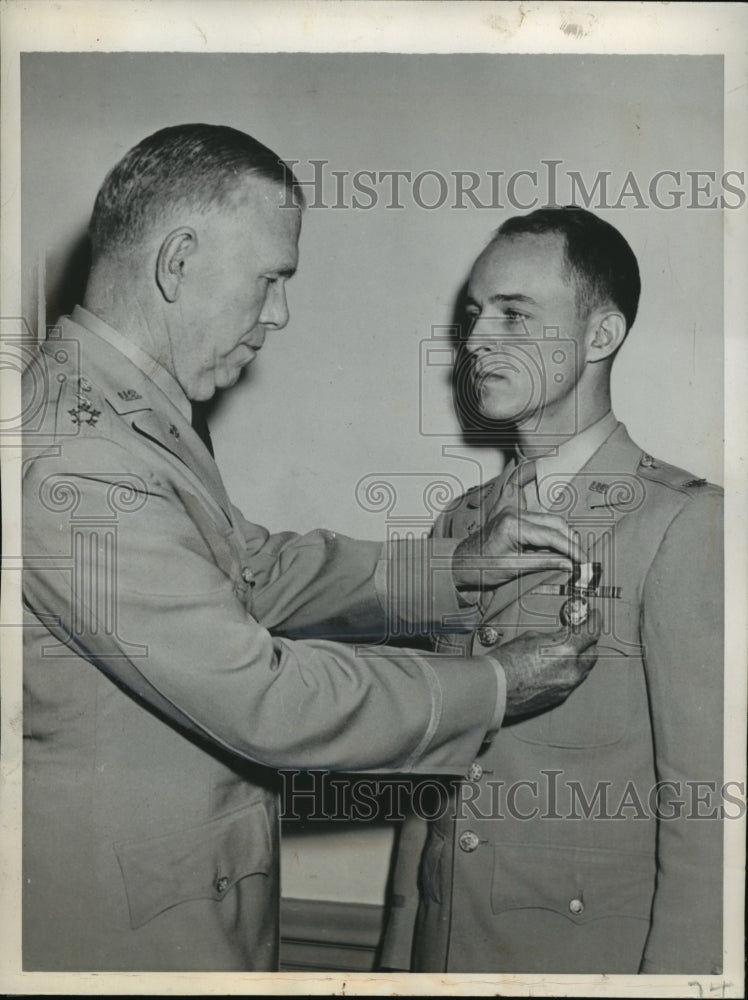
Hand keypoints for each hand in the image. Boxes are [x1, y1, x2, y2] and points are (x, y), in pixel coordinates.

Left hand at [452, 508, 582, 591]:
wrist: (459, 562)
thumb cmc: (480, 566)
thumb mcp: (514, 568)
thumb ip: (544, 563)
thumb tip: (570, 564)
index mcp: (512, 525)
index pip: (552, 535)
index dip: (572, 550)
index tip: (583, 562)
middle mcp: (514, 513)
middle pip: (556, 523)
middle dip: (571, 542)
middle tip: (581, 561)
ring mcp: (514, 511)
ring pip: (552, 521)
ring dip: (564, 538)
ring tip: (570, 558)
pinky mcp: (515, 515)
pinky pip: (542, 522)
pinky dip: (553, 535)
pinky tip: (556, 550)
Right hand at [496, 610, 600, 717]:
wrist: (493, 690)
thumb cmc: (505, 662)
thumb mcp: (531, 638)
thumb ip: (553, 638)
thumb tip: (561, 638)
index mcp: (566, 650)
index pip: (590, 632)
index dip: (594, 621)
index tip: (593, 616)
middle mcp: (572, 670)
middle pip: (593, 653)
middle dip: (587, 642)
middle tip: (579, 633)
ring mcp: (567, 686)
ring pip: (584, 669)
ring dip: (580, 658)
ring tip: (567, 650)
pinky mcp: (560, 698)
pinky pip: (573, 680)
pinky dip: (569, 671)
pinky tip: (557, 666)